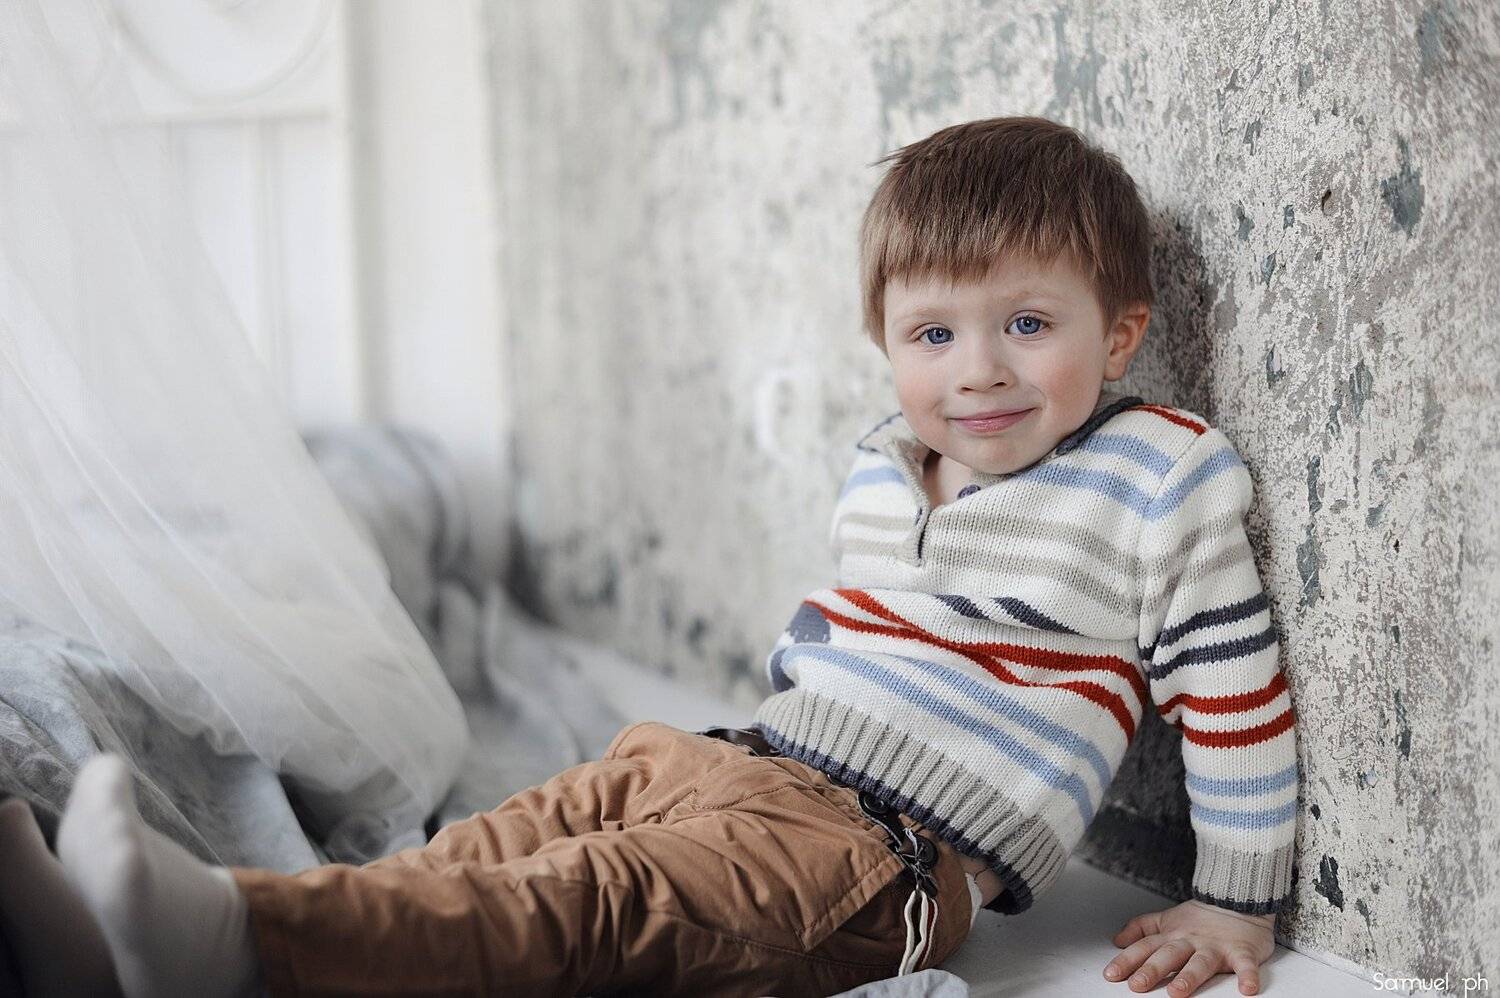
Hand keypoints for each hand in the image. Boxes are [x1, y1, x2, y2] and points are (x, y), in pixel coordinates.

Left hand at [1103, 899, 1275, 995]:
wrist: (1238, 898)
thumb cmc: (1201, 917)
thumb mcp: (1166, 919)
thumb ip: (1141, 928)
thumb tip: (1117, 940)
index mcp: (1172, 935)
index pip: (1145, 948)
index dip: (1127, 961)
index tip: (1112, 975)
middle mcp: (1191, 941)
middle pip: (1169, 956)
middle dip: (1152, 970)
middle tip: (1137, 985)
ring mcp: (1216, 946)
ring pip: (1200, 962)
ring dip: (1189, 977)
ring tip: (1177, 992)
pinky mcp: (1242, 951)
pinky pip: (1245, 965)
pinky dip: (1248, 976)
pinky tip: (1246, 989)